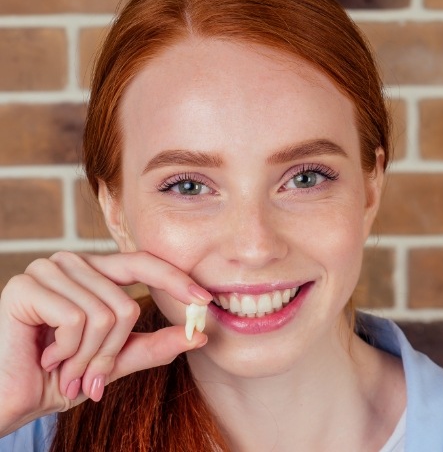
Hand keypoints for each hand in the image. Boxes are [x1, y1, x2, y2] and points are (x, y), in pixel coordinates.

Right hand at [0, 251, 210, 436]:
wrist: (9, 397)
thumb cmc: (59, 376)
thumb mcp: (114, 361)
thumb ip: (153, 346)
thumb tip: (198, 334)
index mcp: (95, 272)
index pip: (144, 264)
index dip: (176, 279)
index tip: (205, 299)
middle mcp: (73, 263)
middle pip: (125, 304)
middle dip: (110, 352)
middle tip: (89, 376)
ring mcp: (48, 270)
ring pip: (104, 315)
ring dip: (87, 358)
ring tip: (64, 368)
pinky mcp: (26, 286)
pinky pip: (76, 320)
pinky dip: (67, 351)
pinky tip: (46, 357)